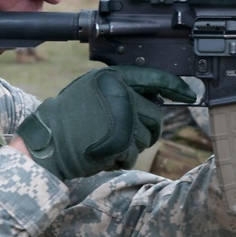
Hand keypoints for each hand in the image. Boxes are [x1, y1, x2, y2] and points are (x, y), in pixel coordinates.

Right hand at [16, 67, 195, 179]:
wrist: (46, 143)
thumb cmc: (67, 119)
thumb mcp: (92, 91)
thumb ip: (120, 90)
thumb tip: (153, 98)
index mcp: (113, 77)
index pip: (154, 78)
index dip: (176, 87)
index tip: (189, 94)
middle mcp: (121, 93)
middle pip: (156, 114)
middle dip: (147, 128)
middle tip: (125, 135)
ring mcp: (123, 116)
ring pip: (147, 136)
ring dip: (132, 145)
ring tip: (106, 142)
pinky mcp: (122, 140)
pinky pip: (134, 153)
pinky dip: (121, 158)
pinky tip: (103, 153)